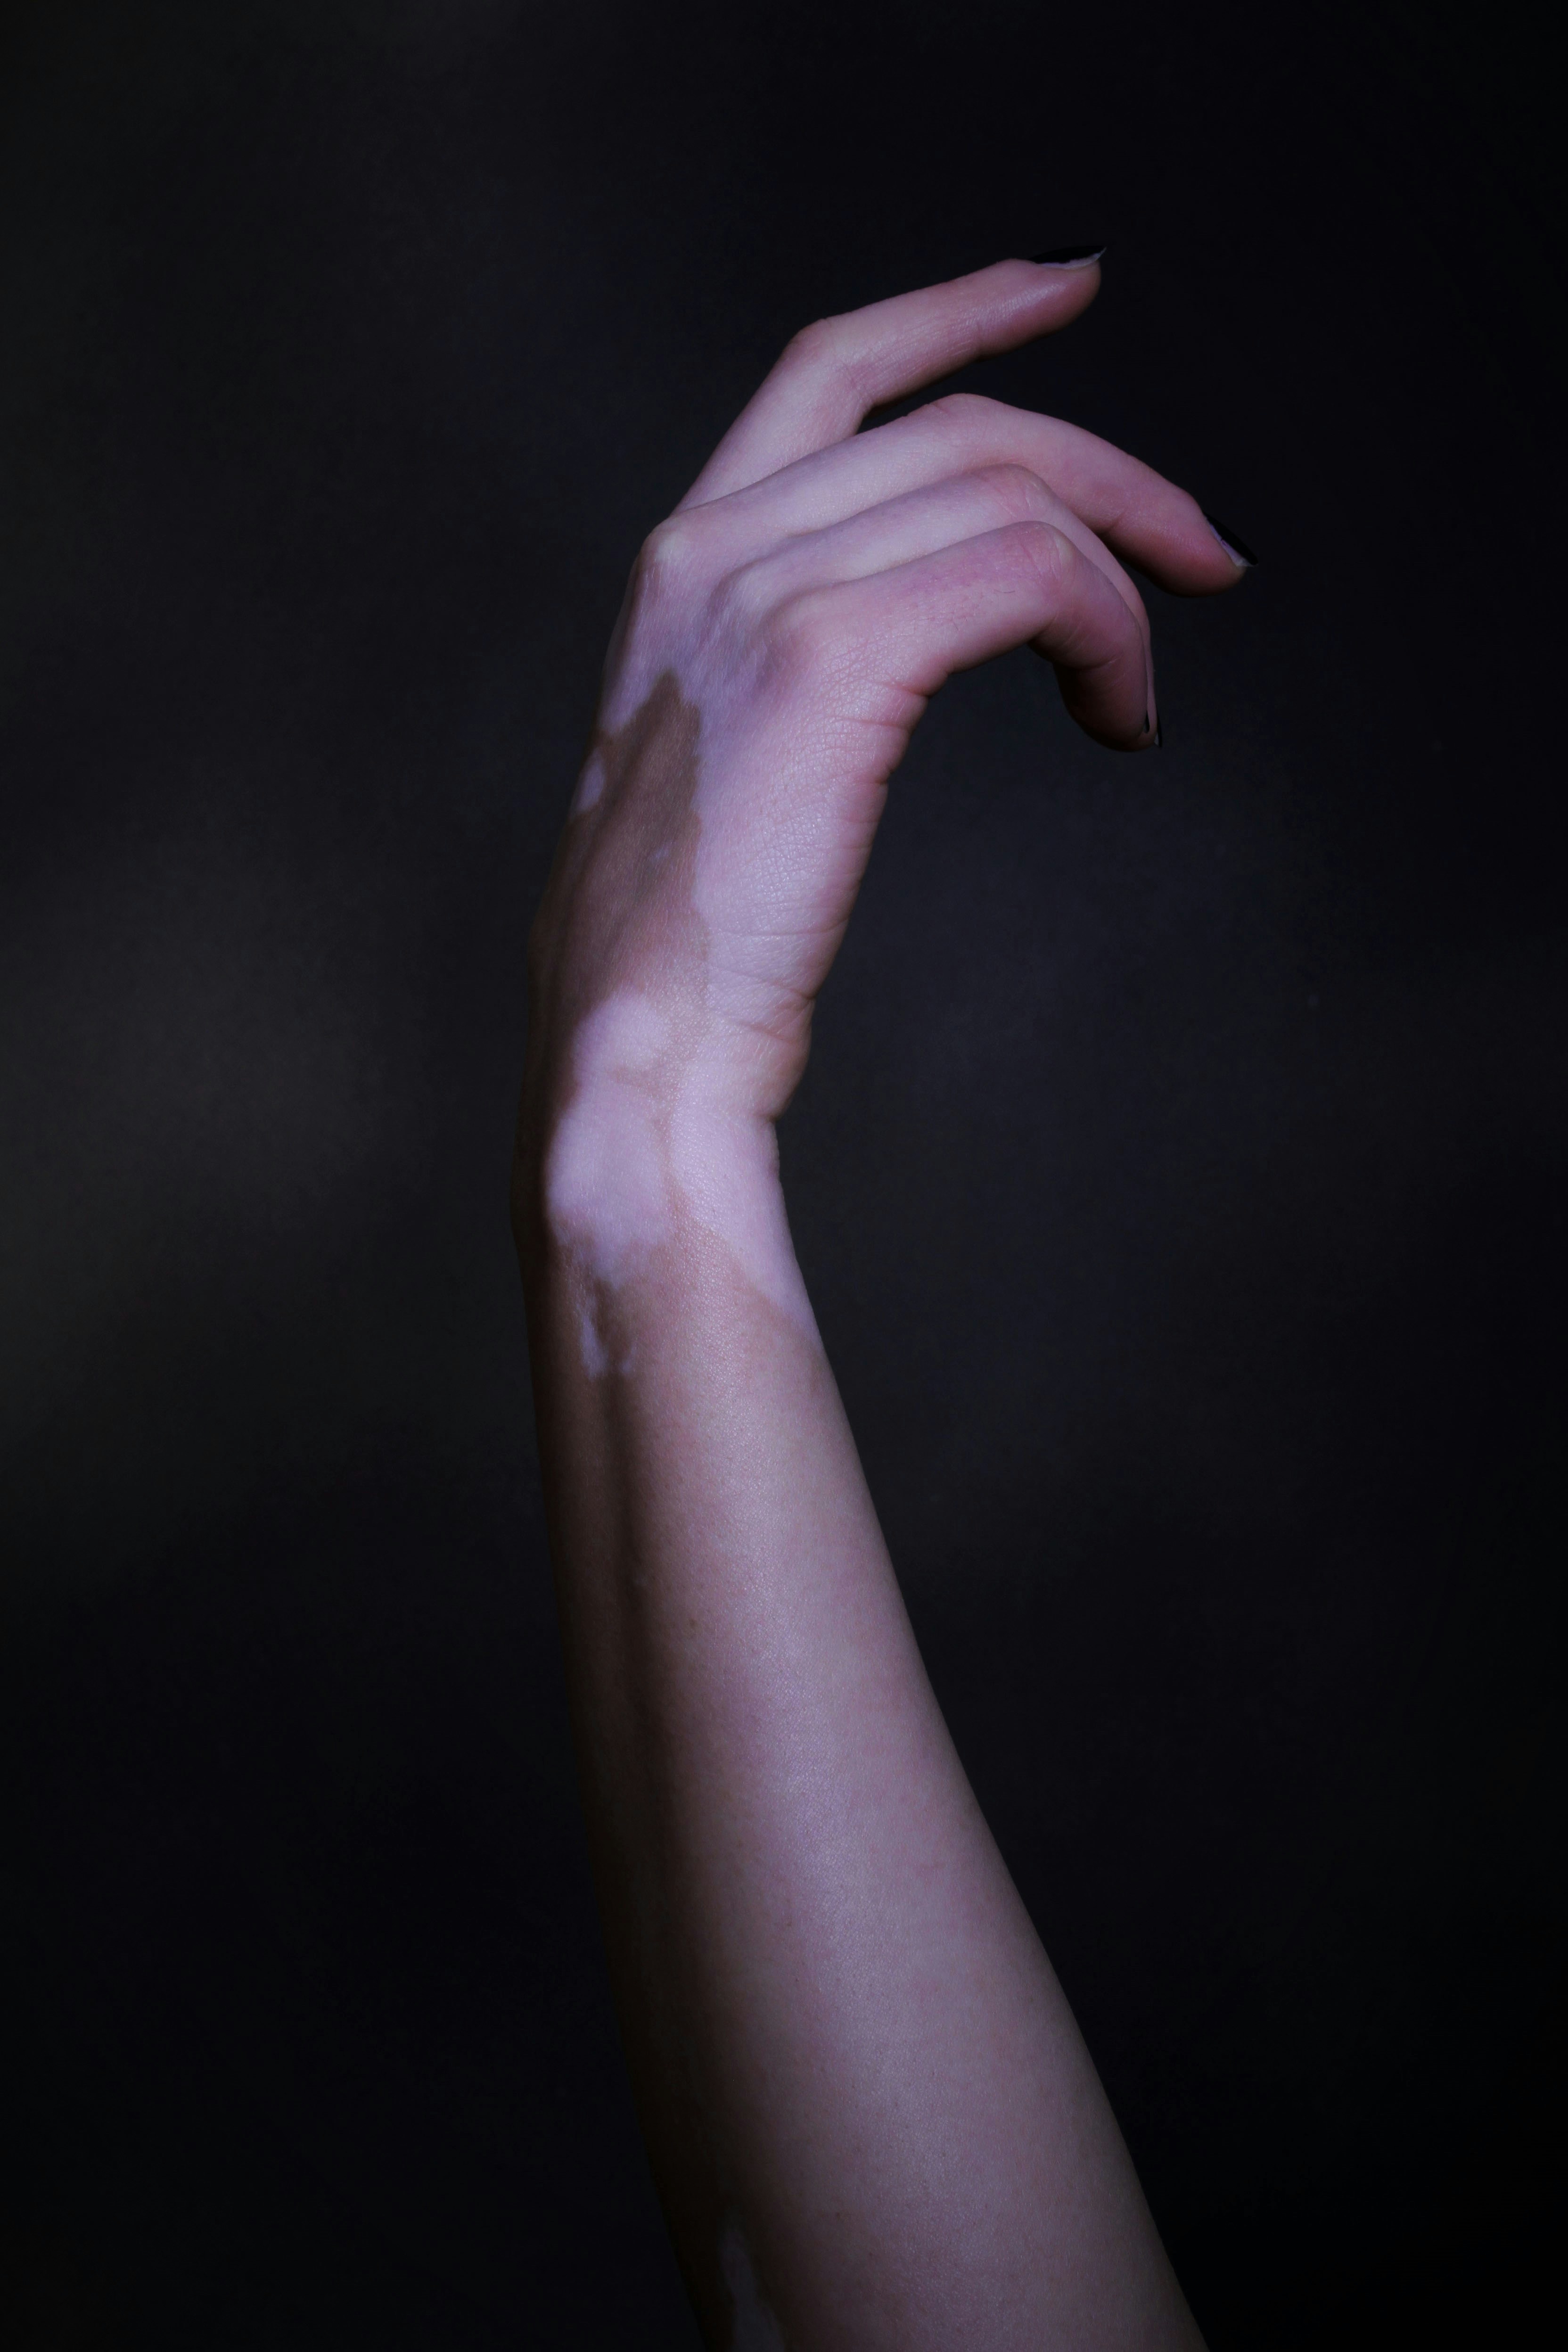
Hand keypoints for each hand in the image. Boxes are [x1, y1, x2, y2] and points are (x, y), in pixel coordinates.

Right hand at [524, 257, 1247, 1275]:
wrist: (632, 1048)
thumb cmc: (679, 951)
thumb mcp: (716, 771)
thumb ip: (784, 674)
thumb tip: (905, 652)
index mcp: (680, 567)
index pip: (830, 373)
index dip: (956, 311)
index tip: (1064, 284)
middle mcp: (711, 548)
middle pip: (957, 424)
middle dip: (1107, 471)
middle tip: (1201, 553)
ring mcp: (764, 591)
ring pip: (1009, 492)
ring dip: (1120, 573)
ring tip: (1140, 690)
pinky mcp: (831, 655)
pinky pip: (1030, 573)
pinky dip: (1106, 631)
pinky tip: (1120, 720)